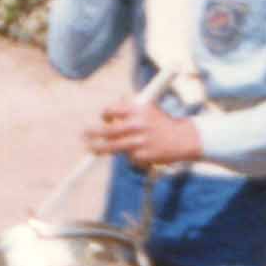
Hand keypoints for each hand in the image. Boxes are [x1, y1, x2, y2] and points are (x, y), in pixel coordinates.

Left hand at [86, 91, 203, 167]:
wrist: (182, 139)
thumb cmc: (162, 122)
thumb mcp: (149, 108)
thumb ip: (130, 108)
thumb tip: (110, 112)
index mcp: (138, 110)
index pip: (112, 111)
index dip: (105, 115)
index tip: (104, 119)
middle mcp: (137, 125)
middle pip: (108, 131)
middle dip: (93, 133)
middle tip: (83, 135)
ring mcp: (139, 142)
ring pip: (113, 147)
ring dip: (99, 149)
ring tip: (90, 149)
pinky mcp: (142, 156)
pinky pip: (129, 157)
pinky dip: (130, 155)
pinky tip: (140, 152)